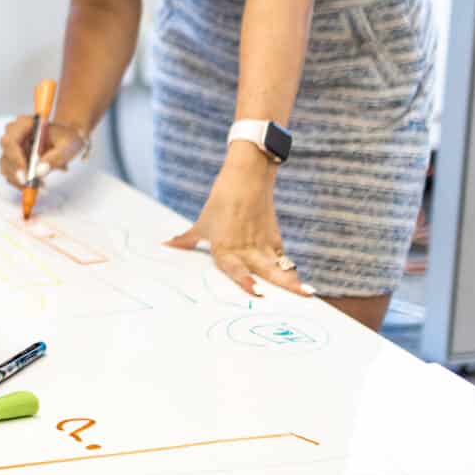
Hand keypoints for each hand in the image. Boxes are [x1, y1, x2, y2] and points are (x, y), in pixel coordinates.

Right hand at [0, 115, 88, 194]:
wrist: (66, 140)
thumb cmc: (67, 138)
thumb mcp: (68, 145)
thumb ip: (56, 157)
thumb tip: (39, 171)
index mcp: (25, 123)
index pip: (11, 141)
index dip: (15, 159)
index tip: (27, 174)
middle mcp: (14, 134)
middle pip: (6, 155)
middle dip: (17, 173)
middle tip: (32, 185)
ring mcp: (12, 147)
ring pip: (6, 167)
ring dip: (20, 180)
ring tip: (40, 187)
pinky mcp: (13, 159)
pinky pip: (11, 173)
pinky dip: (21, 182)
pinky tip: (37, 185)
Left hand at [163, 147, 315, 300]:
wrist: (245, 179)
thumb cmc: (220, 203)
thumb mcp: (202, 223)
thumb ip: (187, 240)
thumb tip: (166, 245)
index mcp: (226, 248)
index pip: (237, 268)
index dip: (246, 280)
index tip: (257, 292)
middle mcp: (247, 249)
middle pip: (268, 270)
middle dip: (284, 284)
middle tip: (300, 296)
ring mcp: (263, 244)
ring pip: (280, 266)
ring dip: (293, 280)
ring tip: (308, 292)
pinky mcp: (274, 237)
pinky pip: (282, 257)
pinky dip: (289, 269)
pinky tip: (300, 283)